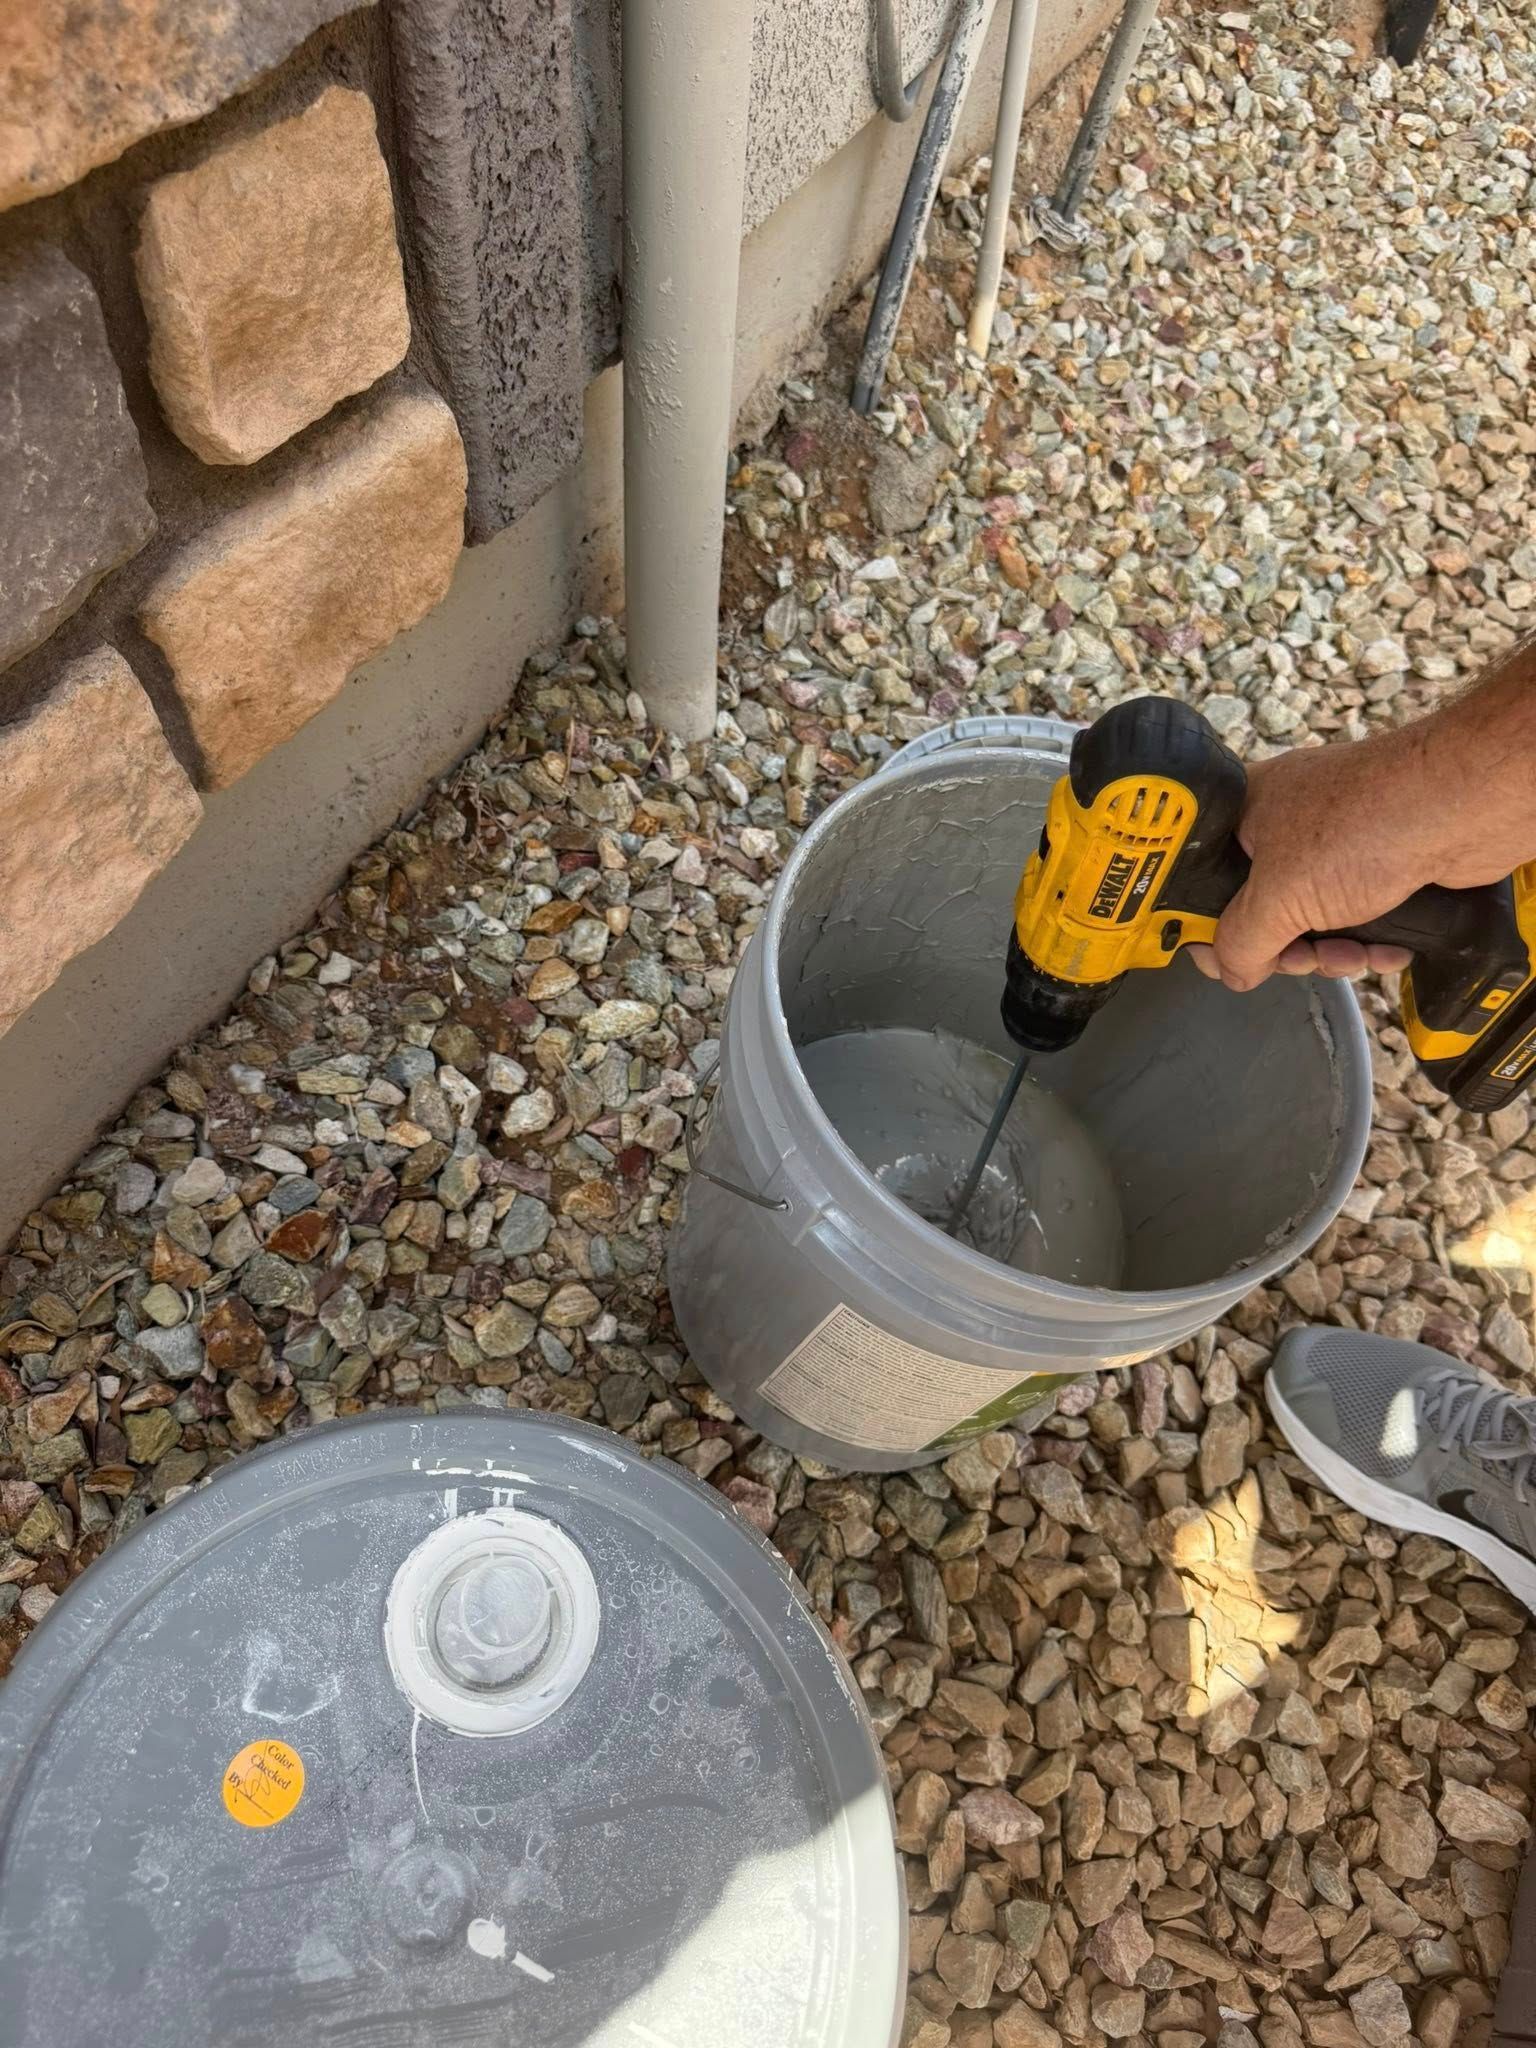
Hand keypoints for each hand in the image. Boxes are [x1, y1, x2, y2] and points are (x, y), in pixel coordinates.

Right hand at [1186, 646, 1535, 991]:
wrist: (1462, 805)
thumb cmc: (1365, 825)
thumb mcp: (1279, 897)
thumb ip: (1241, 941)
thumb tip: (1231, 971)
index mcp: (1243, 813)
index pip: (1203, 880)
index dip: (1208, 925)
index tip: (1226, 959)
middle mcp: (1284, 822)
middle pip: (1260, 908)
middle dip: (1286, 947)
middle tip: (1302, 959)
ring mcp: (1333, 840)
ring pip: (1311, 917)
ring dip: (1331, 951)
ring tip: (1354, 956)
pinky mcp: (1376, 859)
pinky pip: (1354, 912)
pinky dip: (1367, 938)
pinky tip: (1386, 947)